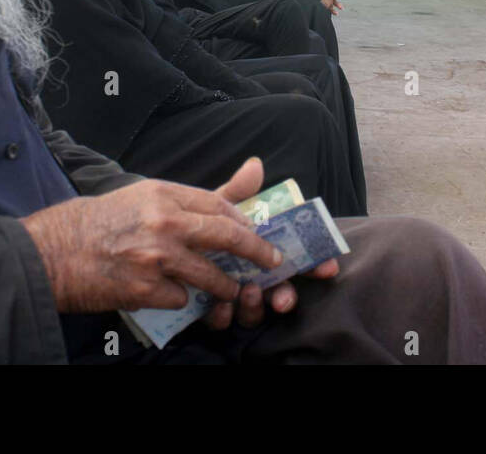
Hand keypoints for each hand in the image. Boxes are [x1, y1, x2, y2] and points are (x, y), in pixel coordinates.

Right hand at [18, 170, 282, 313]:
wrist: (54, 252)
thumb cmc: (101, 222)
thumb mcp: (145, 195)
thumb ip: (199, 193)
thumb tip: (257, 167)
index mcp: (162, 194)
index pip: (219, 205)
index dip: (244, 222)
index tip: (258, 233)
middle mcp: (162, 222)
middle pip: (226, 236)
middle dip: (256, 252)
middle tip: (271, 263)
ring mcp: (155, 257)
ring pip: (211, 276)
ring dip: (226, 287)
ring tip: (229, 289)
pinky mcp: (145, 289)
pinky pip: (181, 299)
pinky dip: (180, 299)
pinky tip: (166, 292)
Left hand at [201, 158, 339, 330]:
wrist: (158, 241)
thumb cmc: (195, 225)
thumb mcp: (213, 207)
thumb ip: (236, 192)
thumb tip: (254, 165)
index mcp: (261, 252)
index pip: (296, 259)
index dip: (316, 264)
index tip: (327, 266)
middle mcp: (254, 277)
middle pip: (281, 291)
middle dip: (287, 295)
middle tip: (284, 296)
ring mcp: (233, 296)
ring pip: (254, 310)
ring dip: (255, 304)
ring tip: (249, 291)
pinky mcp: (209, 311)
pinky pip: (222, 321)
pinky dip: (223, 315)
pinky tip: (219, 306)